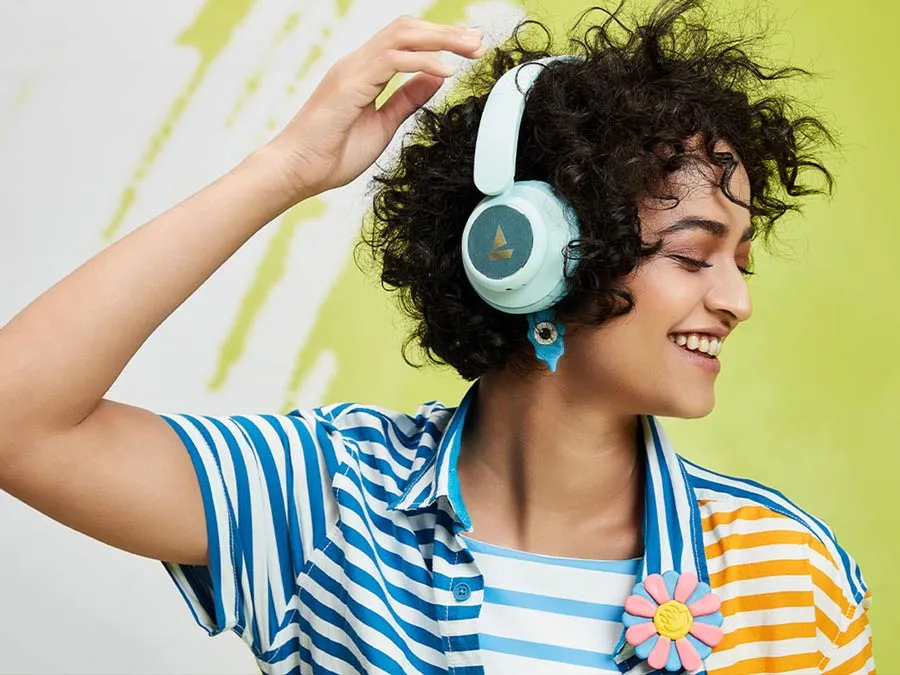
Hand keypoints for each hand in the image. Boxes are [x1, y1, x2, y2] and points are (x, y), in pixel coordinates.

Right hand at [262, 16, 484, 202]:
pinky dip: (423, 62)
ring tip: (469, 49)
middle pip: (407, 29)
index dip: (439, 39)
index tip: (469, 47)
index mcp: (364, 72)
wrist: (297, 171)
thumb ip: (406, 99)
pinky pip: (393, 61)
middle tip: (478, 42)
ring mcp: (352, 70)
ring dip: (440, 39)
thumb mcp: (383, 124)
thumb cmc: (332, 154)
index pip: (405, 41)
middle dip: (446, 33)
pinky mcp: (350, 84)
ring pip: (402, 36)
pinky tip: (446, 71)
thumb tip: (435, 79)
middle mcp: (357, 63)